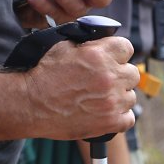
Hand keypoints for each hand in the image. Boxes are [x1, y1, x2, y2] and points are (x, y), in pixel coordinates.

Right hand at [22, 35, 137, 141]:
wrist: (31, 104)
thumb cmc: (44, 75)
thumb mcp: (63, 46)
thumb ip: (87, 42)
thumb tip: (100, 41)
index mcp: (100, 55)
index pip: (127, 48)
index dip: (118, 52)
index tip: (112, 58)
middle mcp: (109, 77)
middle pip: (132, 73)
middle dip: (120, 74)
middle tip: (105, 80)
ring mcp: (112, 102)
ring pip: (131, 96)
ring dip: (119, 96)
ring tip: (102, 97)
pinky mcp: (109, 122)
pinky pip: (129, 118)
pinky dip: (120, 116)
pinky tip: (106, 112)